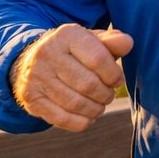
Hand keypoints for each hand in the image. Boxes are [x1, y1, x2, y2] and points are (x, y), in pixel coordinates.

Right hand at [10, 24, 133, 130]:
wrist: (32, 61)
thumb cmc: (74, 52)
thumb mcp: (92, 41)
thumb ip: (112, 42)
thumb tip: (128, 42)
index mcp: (66, 35)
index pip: (98, 59)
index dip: (113, 75)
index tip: (118, 80)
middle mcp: (47, 54)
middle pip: (87, 84)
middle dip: (105, 94)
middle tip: (108, 95)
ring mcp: (36, 77)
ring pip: (75, 104)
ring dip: (95, 109)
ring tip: (100, 105)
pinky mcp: (31, 99)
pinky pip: (61, 118)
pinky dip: (81, 122)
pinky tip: (88, 117)